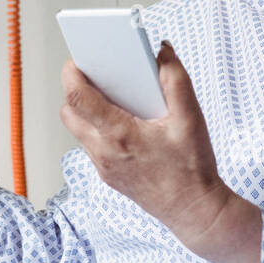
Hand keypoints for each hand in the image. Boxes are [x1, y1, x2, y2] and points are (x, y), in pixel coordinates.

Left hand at [59, 41, 233, 243]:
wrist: (194, 211)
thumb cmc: (193, 168)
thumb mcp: (191, 118)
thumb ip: (176, 79)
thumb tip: (162, 51)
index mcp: (120, 135)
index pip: (78, 99)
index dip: (72, 74)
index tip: (77, 59)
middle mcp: (104, 152)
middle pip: (69, 113)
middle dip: (75, 91)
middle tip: (95, 75)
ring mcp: (103, 166)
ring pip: (78, 130)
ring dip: (86, 111)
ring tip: (110, 96)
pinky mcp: (108, 175)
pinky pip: (91, 145)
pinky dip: (98, 128)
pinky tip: (121, 121)